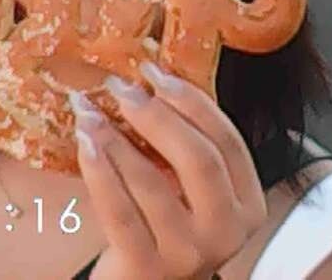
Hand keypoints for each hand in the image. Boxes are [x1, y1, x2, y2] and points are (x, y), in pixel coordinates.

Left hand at [72, 63, 267, 279]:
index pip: (228, 141)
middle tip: (122, 88)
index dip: (191, 101)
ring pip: (153, 182)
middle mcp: (225, 232)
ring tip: (89, 111)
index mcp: (246, 204)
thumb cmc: (167, 227)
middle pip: (198, 158)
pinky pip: (119, 211)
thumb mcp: (193, 191)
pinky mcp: (147, 268)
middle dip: (156, 115)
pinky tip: (85, 144)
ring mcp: (188, 253)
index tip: (156, 72)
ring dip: (116, 138)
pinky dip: (99, 171)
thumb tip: (154, 79)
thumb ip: (189, 145)